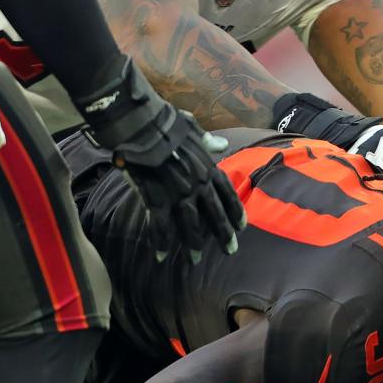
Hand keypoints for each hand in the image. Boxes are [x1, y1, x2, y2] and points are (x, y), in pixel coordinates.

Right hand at [75, 56, 245, 263]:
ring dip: (193, 244)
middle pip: (215, 215)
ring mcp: (179, 193)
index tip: (242, 226)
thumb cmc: (164, 122)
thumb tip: (222, 144)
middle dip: (223, 235)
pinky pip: (160, 226)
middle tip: (230, 251)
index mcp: (208, 167)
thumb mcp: (192, 130)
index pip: (228, 194)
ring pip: (190, 225)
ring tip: (194, 260)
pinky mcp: (157, 199)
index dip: (236, 211)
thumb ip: (207, 142)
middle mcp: (199, 184)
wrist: (140, 122)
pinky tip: (160, 257)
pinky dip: (159, 243)